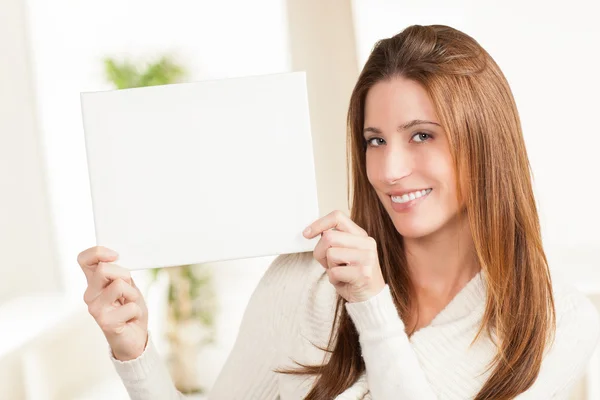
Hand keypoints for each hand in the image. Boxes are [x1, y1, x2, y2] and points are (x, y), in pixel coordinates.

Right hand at [77, 246, 148, 360]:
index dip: (98, 252)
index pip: (84, 259)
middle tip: (128, 291)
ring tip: (130, 305)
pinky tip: (130, 319)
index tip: (115, 255)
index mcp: (94, 282)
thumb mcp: (128, 286)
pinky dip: (137, 311)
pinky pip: (130, 306)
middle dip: (124, 275)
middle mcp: (90, 295)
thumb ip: (120, 274)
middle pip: (103, 269)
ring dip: (133, 294)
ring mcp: (95, 309)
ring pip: (119, 285)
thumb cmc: (130, 310)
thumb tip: (115, 260)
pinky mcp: (105, 322)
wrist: (134, 338)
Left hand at [303, 210, 385, 302]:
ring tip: (340, 272)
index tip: (306, 234)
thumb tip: (314, 231)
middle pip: (329, 237)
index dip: (319, 223)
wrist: (370, 298)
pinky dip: (333, 279)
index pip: (337, 217)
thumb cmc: (352, 275)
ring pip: (331, 254)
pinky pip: (334, 272)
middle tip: (328, 263)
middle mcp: (366, 243)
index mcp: (360, 235)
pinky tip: (344, 281)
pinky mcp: (364, 273)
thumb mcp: (344, 253)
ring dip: (329, 267)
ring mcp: (367, 257)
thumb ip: (334, 241)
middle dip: (320, 252)